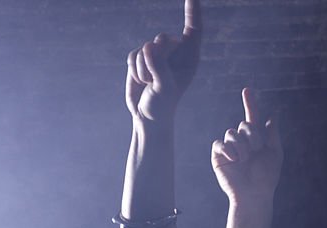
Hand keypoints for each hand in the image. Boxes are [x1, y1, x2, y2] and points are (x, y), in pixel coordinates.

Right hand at [124, 0, 201, 122]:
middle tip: (156, 80)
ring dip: (143, 69)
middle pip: (162, 39)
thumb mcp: (164, 87)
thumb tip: (148, 47)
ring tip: (150, 84)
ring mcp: (157, 55)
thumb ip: (158, 66)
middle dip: (155, 60)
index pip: (193, 28)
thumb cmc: (162, 105)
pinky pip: (132, 55)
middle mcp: (175, 53)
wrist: (147, 117)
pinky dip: (134, 70)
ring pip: (145, 48)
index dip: (193, 10)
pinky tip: (141, 82)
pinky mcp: (140, 59)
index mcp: (189, 57)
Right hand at [211, 88, 282, 204]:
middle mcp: (241, 142)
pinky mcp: (218, 157)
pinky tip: (235, 160)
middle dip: (252, 136)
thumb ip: (273, 134)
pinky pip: (219, 144)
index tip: (247, 90)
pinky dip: (228, 149)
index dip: (250, 103)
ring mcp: (229, 149)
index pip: (252, 117)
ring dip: (241, 145)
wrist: (253, 194)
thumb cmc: (266, 177)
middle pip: (243, 124)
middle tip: (256, 151)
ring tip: (245, 159)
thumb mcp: (275, 153)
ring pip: (231, 133)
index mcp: (255, 139)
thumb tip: (273, 115)